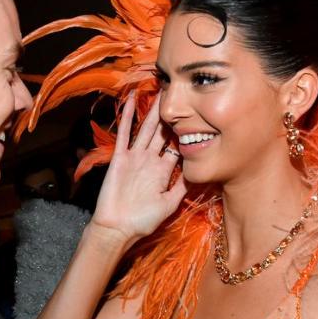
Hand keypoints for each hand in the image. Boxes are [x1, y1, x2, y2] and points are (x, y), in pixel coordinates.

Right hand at [90, 94, 186, 243]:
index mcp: (163, 170)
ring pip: (147, 129)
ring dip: (153, 110)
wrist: (117, 228)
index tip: (198, 114)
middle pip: (163, 132)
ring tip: (160, 90)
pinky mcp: (120, 158)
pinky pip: (124, 134)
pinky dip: (126, 117)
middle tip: (179, 93)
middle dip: (171, 115)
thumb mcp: (170, 203)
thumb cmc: (142, 221)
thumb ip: (182, 187)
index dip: (187, 131)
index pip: (177, 146)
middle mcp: (150, 160)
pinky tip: (130, 100)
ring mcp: (134, 157)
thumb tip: (201, 172)